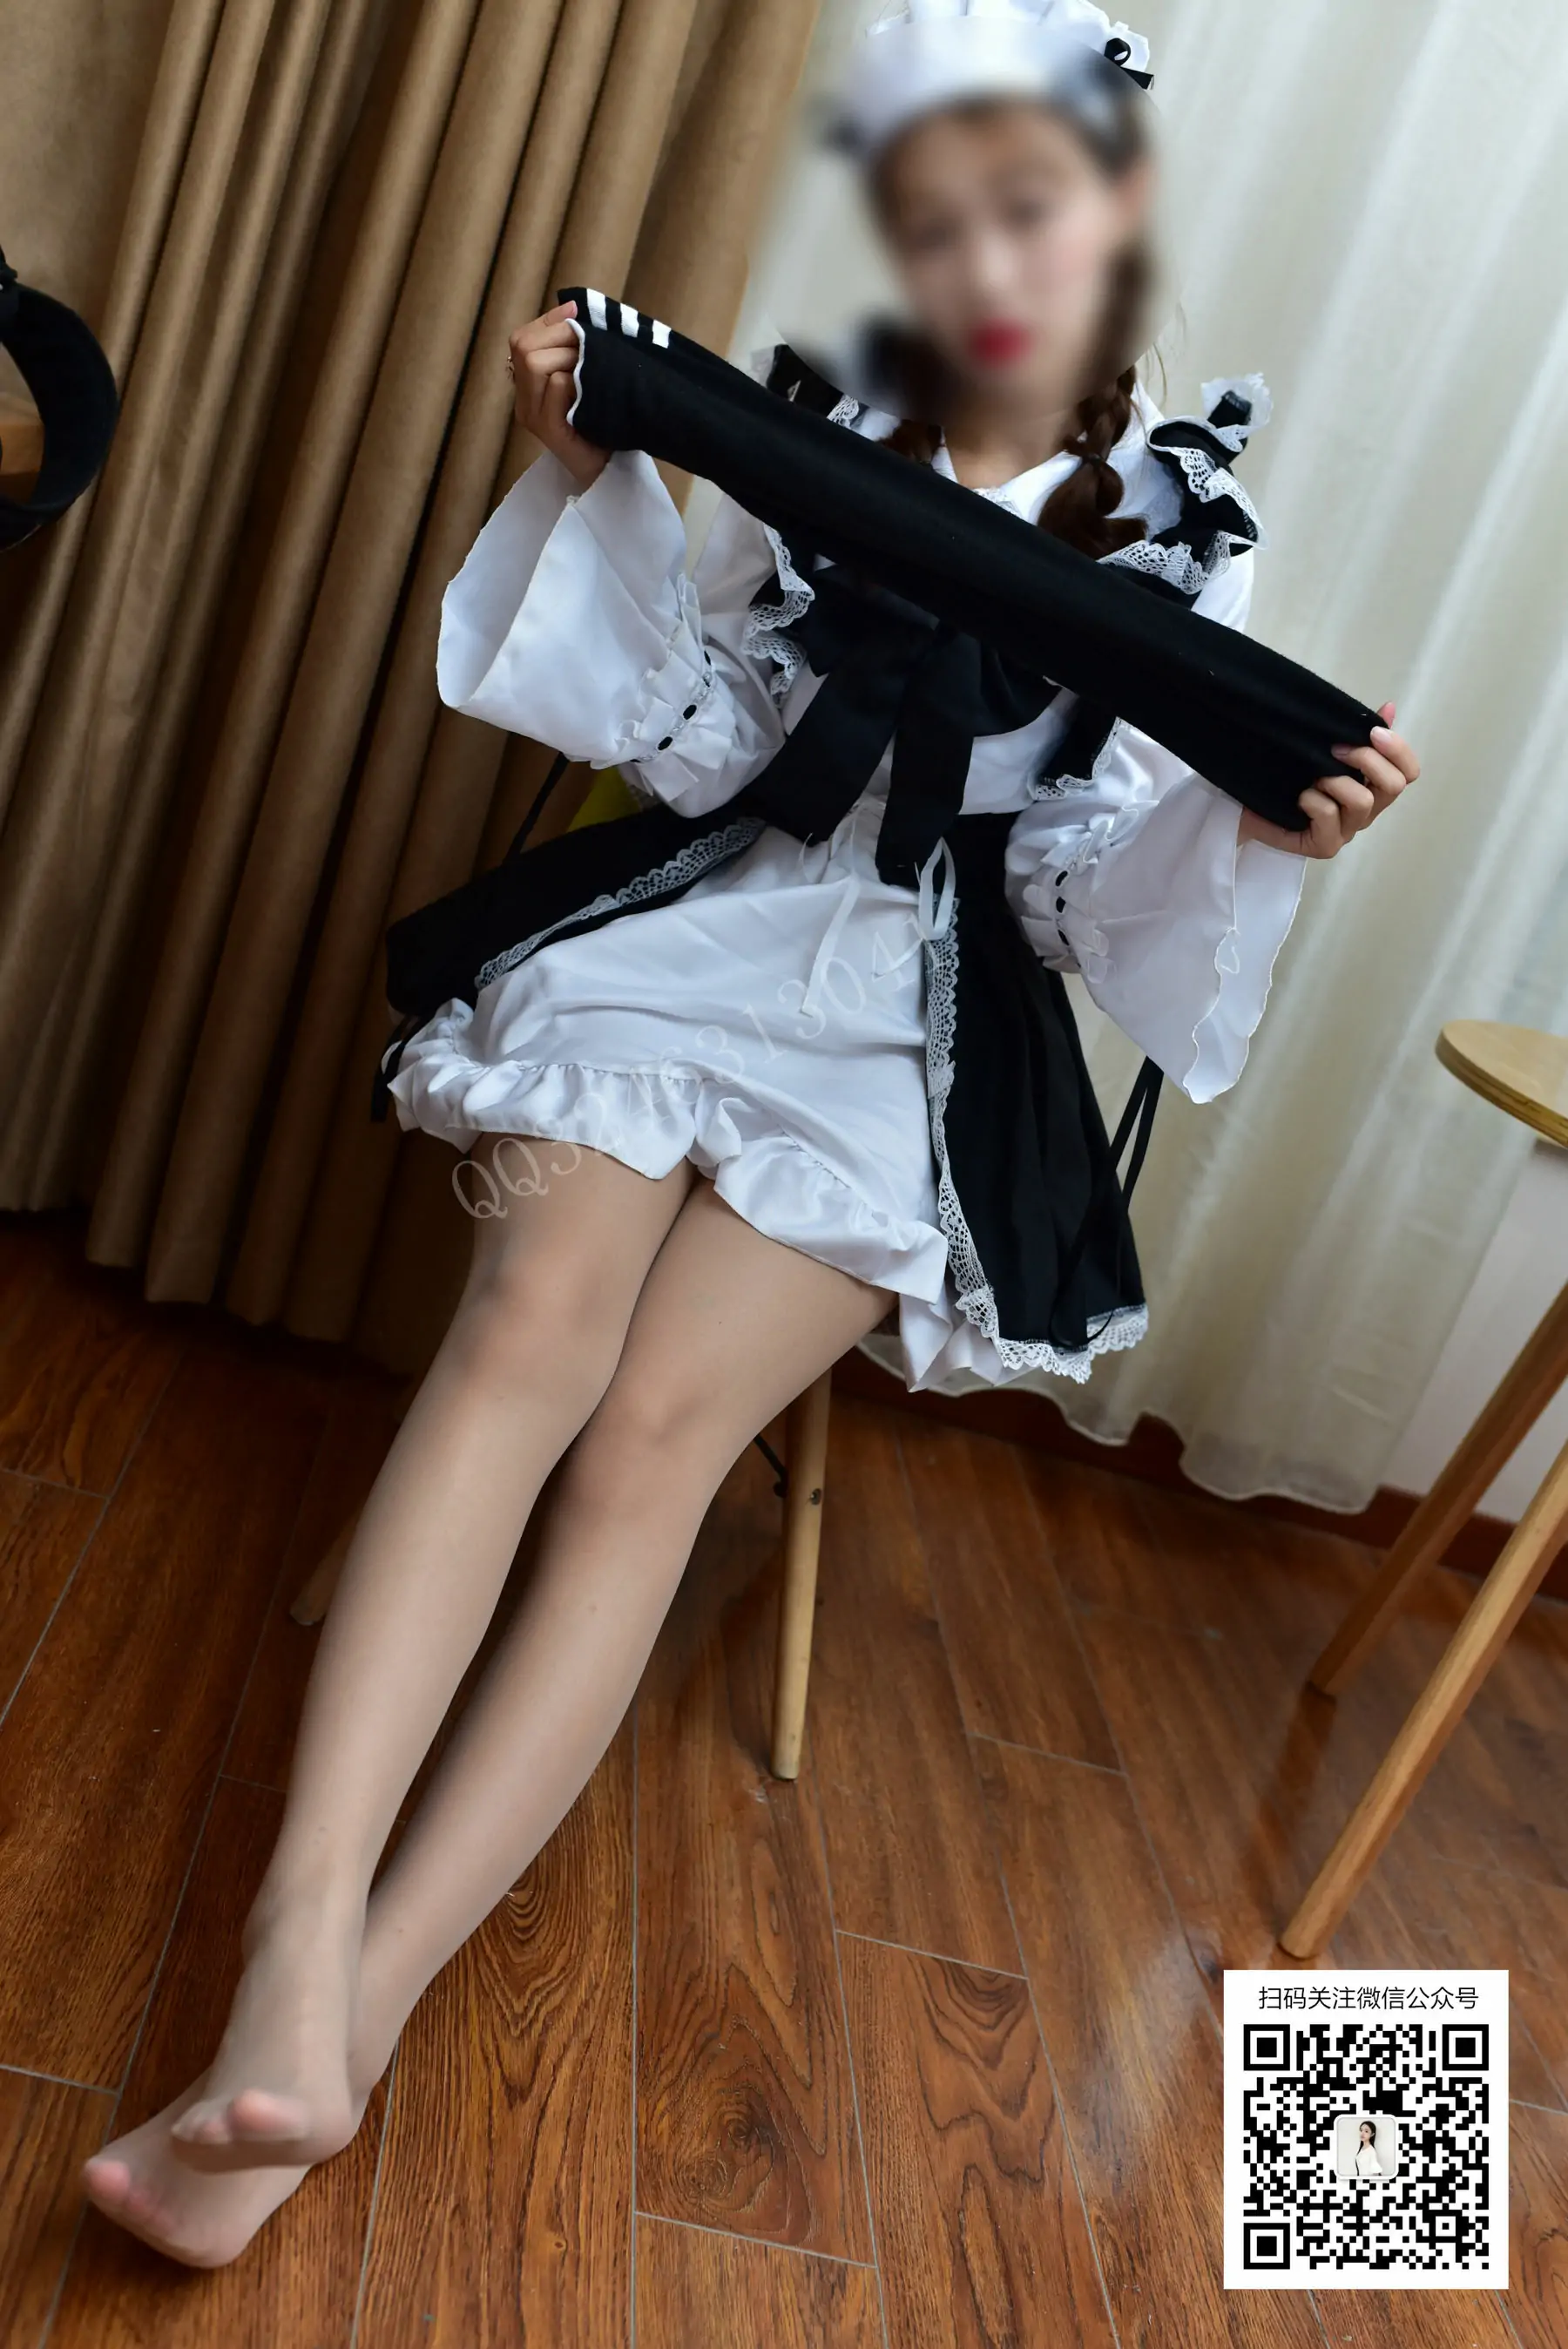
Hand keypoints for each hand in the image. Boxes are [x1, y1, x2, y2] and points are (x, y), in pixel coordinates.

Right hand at [507, 301, 608, 491]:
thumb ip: (573, 349)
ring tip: (590, 371)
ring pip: (535, 363)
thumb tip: (571, 306)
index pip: (520, 340)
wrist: (611, 473)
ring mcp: (534, 418)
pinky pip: (556, 385)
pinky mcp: (550, 432)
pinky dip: (576, 380)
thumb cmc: (602, 424)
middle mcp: (524, 404)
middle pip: (523, 347)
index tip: (576, 312)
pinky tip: (591, 393)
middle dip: (559, 336)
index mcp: (528, 390)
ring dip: (569, 357)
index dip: (547, 322)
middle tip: (589, 347)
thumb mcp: (585, 378)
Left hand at [1239, 702, 1419, 856]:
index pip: (1408, 773)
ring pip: (1362, 801)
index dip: (1399, 750)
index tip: (1374, 732)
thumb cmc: (1291, 781)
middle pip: (1394, 786)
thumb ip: (1360, 734)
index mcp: (1372, 788)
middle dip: (1367, 760)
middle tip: (1336, 749)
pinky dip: (1313, 799)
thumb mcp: (1326, 752)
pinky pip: (1329, 814)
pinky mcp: (1325, 846)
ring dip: (1336, 781)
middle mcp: (1366, 811)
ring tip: (1315, 777)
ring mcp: (1347, 831)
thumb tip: (1389, 708)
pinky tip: (1299, 798)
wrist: (1251, 811)